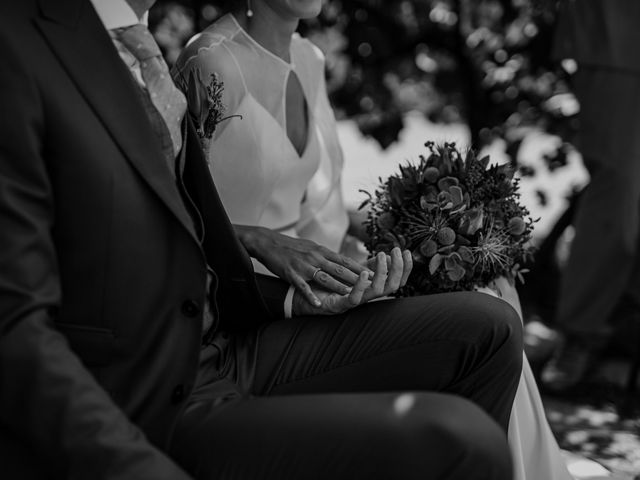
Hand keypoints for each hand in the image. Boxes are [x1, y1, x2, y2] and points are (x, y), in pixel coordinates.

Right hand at [234, 225, 371, 306]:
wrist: (268, 242)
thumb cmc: (292, 246)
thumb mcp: (312, 247)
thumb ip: (326, 255)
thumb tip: (341, 261)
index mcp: (321, 251)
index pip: (345, 260)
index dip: (359, 268)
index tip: (373, 274)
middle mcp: (316, 257)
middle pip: (339, 269)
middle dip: (356, 277)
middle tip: (370, 284)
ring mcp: (304, 266)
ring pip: (324, 277)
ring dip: (338, 286)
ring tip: (350, 294)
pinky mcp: (292, 274)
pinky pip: (303, 286)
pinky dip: (311, 295)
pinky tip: (318, 304)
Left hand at [292, 247, 412, 315]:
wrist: (303, 297)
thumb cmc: (327, 285)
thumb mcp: (352, 273)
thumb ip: (369, 266)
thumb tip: (387, 256)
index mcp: (371, 288)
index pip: (396, 280)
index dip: (405, 268)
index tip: (407, 251)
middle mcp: (367, 297)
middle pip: (392, 287)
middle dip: (398, 269)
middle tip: (397, 252)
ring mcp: (355, 302)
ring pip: (377, 292)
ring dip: (382, 273)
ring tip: (382, 256)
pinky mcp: (340, 306)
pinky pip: (355, 298)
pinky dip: (360, 286)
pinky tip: (363, 273)